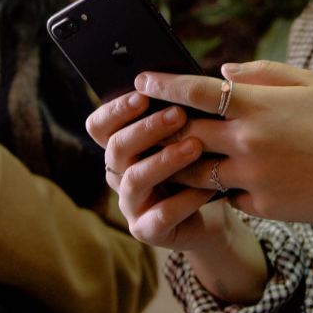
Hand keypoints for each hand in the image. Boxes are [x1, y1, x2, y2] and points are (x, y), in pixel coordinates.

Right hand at [87, 91, 215, 249]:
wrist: (213, 215)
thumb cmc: (198, 166)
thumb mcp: (186, 136)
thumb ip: (175, 114)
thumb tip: (181, 81)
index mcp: (121, 148)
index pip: (99, 126)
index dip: (115, 110)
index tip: (142, 94)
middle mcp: (118, 175)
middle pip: (116, 148)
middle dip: (146, 129)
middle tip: (177, 113)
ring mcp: (131, 205)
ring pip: (135, 180)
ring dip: (165, 160)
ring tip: (196, 145)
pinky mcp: (147, 231)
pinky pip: (161, 215)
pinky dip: (185, 200)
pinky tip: (207, 187)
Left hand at [135, 61, 312, 223]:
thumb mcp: (306, 85)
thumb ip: (261, 73)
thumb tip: (221, 69)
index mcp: (257, 106)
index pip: (195, 92)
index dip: (164, 85)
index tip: (141, 81)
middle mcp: (248, 140)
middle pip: (184, 134)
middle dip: (160, 130)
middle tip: (146, 126)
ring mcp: (251, 175)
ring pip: (194, 171)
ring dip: (179, 164)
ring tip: (168, 157)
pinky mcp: (259, 204)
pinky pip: (225, 196)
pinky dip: (220, 188)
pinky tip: (216, 182)